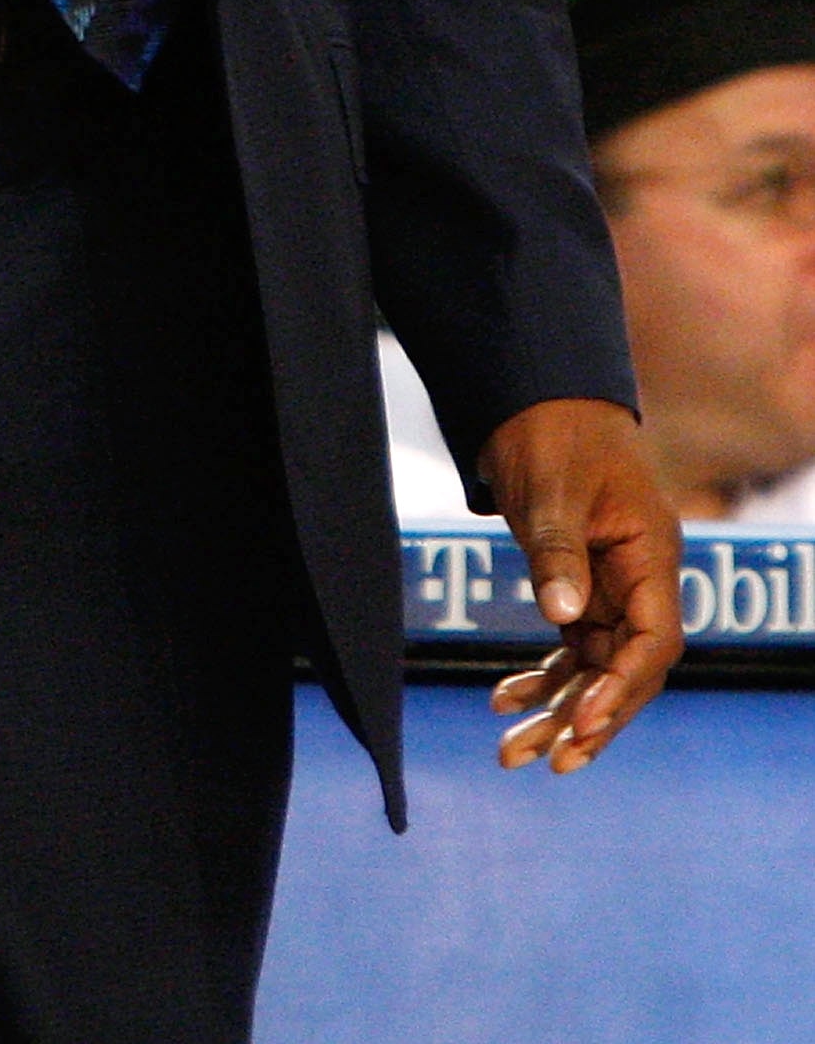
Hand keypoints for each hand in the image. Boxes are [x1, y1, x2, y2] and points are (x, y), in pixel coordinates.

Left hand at [479, 397, 682, 773]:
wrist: (535, 396)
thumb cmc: (552, 434)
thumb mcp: (553, 490)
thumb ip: (558, 551)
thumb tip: (562, 617)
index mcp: (651, 557)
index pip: (653, 643)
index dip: (621, 688)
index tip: (583, 721)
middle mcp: (639, 581)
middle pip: (624, 670)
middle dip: (588, 719)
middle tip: (549, 763)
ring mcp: (611, 587)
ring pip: (594, 668)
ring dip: (558, 710)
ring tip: (512, 754)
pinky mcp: (579, 585)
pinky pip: (569, 647)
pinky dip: (542, 676)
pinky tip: (503, 700)